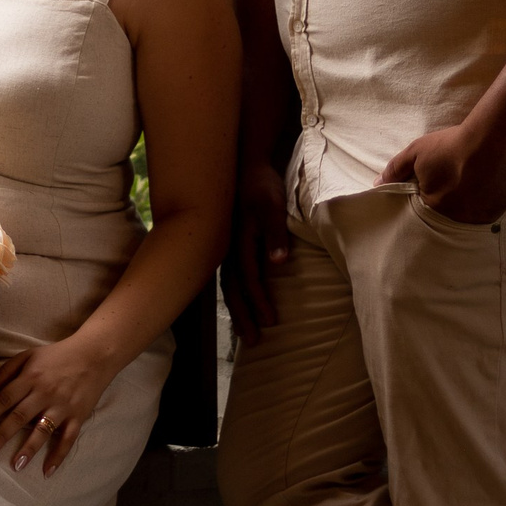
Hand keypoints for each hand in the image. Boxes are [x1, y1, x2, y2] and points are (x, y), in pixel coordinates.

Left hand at [0, 338, 110, 475]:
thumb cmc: (57, 356)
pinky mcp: (78, 416)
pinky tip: (47, 471)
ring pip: (43, 430)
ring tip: (16, 466)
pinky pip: (68, 439)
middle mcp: (45, 393)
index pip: (5, 397)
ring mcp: (63, 406)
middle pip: (20, 416)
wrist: (95, 354)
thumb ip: (6, 372)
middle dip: (3, 434)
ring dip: (29, 449)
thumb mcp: (29, 356)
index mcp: (31, 377)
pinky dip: (58, 456)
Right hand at [221, 160, 292, 343]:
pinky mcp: (230, 245)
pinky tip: (241, 304)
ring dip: (238, 309)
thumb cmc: (263, 184)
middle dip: (243, 316)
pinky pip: (230, 276)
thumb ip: (275, 233)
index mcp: (239, 241)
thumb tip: (278, 263)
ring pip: (229, 285)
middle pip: (233, 289)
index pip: (249, 278)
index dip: (259, 301)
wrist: (247, 164)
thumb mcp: (272, 204)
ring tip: (246, 331)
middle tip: (254, 341)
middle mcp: (228, 248)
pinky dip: (235, 295)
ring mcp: (227, 247)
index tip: (270, 322)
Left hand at [379, 122, 505, 225]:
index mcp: (433, 205)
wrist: (492, 141)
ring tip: (471, 183)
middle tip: (456, 180)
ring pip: (466, 215)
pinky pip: (485, 213)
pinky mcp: (495, 213)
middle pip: (447, 213)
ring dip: (466, 203)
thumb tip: (377, 184)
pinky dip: (483, 203)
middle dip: (449, 200)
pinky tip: (484, 187)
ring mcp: (476, 217)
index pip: (425, 208)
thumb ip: (395, 169)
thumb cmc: (450, 146)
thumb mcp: (416, 152)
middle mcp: (454, 218)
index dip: (430, 194)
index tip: (437, 183)